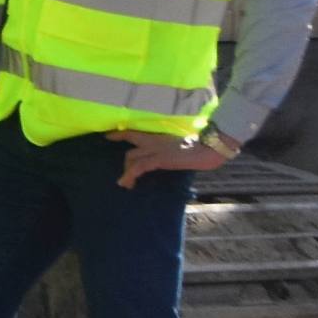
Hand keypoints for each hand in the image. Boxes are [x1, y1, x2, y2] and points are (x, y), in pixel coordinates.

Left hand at [107, 130, 226, 187]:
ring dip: (126, 171)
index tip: (108, 136)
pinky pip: (139, 166)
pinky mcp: (159, 158)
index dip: (121, 134)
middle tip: (122, 174)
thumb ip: (172, 151)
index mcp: (160, 137)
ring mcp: (156, 149)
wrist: (209, 148)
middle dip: (124, 160)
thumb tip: (171, 158)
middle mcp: (155, 141)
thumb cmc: (201, 149)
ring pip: (131, 157)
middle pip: (131, 146)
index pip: (135, 132)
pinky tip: (127, 182)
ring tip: (125, 184)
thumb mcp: (182, 148)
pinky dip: (130, 174)